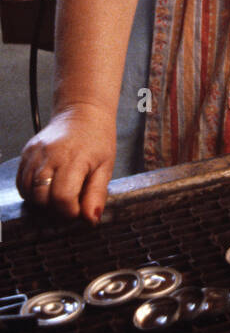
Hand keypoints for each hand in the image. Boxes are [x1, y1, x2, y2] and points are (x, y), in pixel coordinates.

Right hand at [17, 107, 115, 223]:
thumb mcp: (106, 166)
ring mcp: (36, 154)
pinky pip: (21, 181)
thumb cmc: (97, 138)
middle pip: (42, 197)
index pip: (62, 197)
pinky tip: (45, 187)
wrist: (82, 112)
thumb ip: (97, 194)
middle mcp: (51, 155)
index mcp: (74, 158)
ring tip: (57, 194)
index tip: (78, 210)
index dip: (69, 211)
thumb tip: (91, 219)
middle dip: (55, 208)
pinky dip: (30, 191)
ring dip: (41, 201)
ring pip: (28, 192)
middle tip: (69, 203)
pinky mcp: (27, 153)